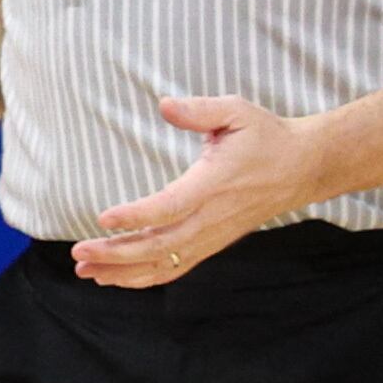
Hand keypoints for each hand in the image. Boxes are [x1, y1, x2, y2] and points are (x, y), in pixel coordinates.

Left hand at [77, 92, 331, 285]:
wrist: (303, 167)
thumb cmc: (265, 136)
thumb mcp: (237, 111)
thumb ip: (200, 110)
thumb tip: (165, 104)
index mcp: (214, 184)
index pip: (172, 206)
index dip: (138, 216)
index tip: (103, 218)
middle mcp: (213, 217)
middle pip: (162, 246)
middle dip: (118, 254)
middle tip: (79, 253)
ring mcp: (214, 235)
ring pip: (166, 263)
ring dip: (124, 271)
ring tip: (86, 271)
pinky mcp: (214, 243)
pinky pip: (177, 267)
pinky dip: (145, 276)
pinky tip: (114, 277)